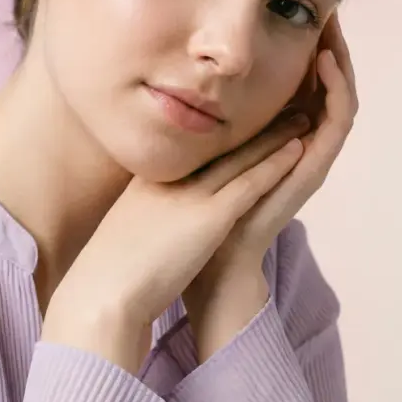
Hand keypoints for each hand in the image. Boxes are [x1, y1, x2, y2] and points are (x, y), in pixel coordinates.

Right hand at [42, 113, 311, 374]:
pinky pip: (251, 183)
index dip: (217, 136)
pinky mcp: (209, 217)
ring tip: (299, 117)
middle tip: (276, 106)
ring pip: (240, 158)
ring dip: (273, 137)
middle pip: (217, 147)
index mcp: (145, 184)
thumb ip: (137, 225)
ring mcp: (189, 195)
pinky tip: (298, 149)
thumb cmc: (106, 278)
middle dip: (249, 127)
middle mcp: (169, 180)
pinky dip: (275, 163)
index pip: (189, 153)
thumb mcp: (119, 237)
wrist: (102, 296)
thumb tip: (144, 231)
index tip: (237, 124)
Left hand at [183, 12, 357, 360]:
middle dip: (327, 45)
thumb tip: (175, 84)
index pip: (297, 83)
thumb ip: (195, 123)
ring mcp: (307, 159)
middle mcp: (294, 146)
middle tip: (326, 8)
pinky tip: (328, 61)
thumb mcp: (194, 153)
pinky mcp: (312, 171)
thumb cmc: (189, 211)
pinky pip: (338, 123)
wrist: (200, 259)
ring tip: (333, 25)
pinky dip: (338, 90)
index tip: (294, 9)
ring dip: (341, 60)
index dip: (302, 47)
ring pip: (339, 98)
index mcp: (270, 140)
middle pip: (323, 85)